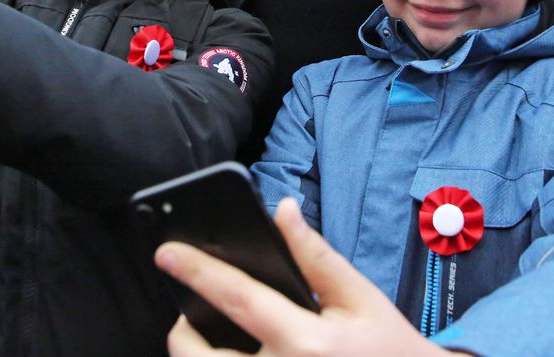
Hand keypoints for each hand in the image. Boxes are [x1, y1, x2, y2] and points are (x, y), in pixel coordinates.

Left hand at [157, 198, 456, 356]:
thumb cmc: (388, 348)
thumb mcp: (360, 298)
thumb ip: (316, 256)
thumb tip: (283, 211)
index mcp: (306, 342)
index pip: (237, 298)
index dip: (197, 271)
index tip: (166, 252)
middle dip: (182, 332)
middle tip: (189, 316)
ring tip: (210, 341)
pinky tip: (235, 355)